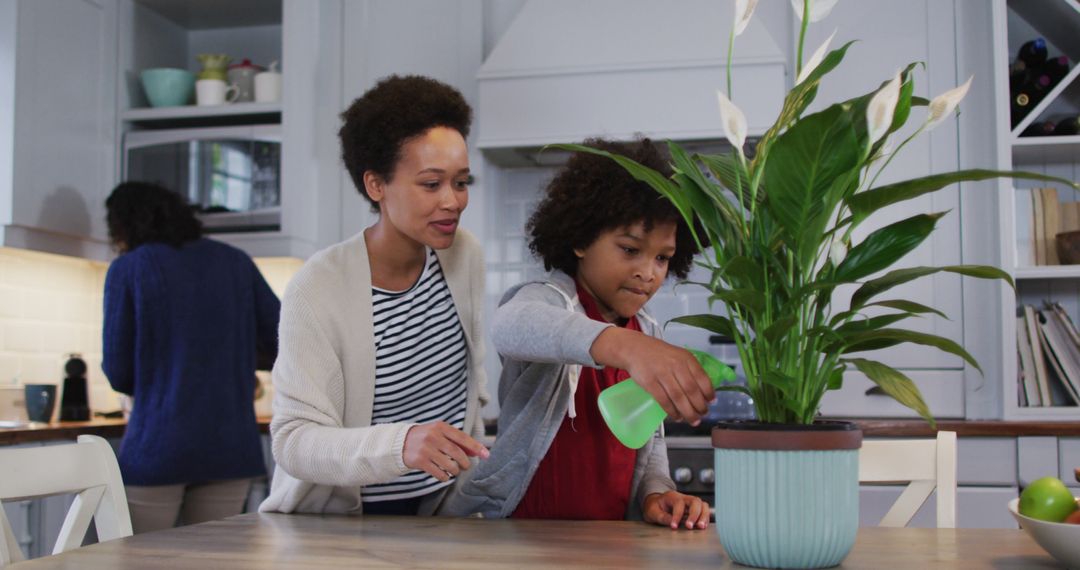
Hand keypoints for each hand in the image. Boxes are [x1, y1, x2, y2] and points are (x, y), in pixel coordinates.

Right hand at [402, 421, 489, 481]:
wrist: (400, 443)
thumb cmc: (426, 438)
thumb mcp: (440, 434)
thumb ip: (457, 441)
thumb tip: (477, 452)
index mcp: (441, 427)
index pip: (463, 438)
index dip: (476, 447)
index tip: (486, 455)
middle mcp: (433, 436)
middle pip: (457, 453)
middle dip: (465, 463)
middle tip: (465, 466)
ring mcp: (426, 449)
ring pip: (450, 465)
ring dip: (455, 471)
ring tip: (454, 470)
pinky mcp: (420, 461)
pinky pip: (439, 473)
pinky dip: (445, 477)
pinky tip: (444, 474)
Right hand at [591, 328, 714, 423]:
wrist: (635, 349)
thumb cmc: (659, 354)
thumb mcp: (678, 356)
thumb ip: (690, 370)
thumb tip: (704, 392)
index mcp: (686, 358)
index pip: (702, 378)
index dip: (708, 393)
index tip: (711, 403)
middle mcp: (676, 365)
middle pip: (691, 390)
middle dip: (699, 406)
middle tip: (702, 415)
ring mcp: (662, 374)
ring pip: (679, 398)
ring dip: (688, 412)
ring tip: (692, 420)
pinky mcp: (650, 382)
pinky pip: (664, 400)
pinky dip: (672, 411)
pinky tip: (677, 417)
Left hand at [643, 491, 709, 529]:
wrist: (656, 504)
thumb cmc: (654, 507)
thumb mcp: (652, 512)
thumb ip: (661, 517)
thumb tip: (672, 523)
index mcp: (672, 496)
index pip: (679, 504)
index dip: (677, 516)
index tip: (674, 527)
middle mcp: (683, 497)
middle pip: (695, 501)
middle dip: (694, 514)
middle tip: (690, 527)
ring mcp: (690, 502)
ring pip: (703, 505)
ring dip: (703, 516)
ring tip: (701, 527)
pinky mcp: (694, 509)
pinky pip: (704, 511)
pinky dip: (705, 518)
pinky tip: (702, 526)